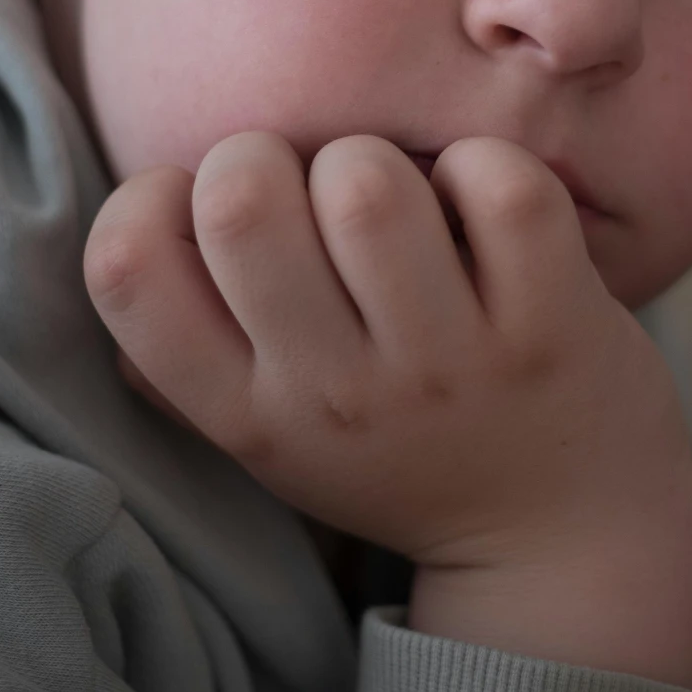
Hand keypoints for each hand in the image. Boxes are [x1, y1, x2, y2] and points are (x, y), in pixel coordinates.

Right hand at [85, 132, 691, 684]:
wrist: (565, 538)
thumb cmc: (397, 449)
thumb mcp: (272, 434)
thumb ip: (186, 360)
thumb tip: (126, 244)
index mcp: (248, 416)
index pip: (126, 271)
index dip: (145, 199)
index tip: (200, 208)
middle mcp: (336, 396)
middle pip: (241, 199)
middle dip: (262, 153)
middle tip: (303, 190)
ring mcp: (447, 363)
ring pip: (366, 181)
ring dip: (374, 158)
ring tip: (396, 201)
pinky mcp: (551, 324)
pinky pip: (498, 181)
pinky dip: (484, 166)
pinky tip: (481, 209)